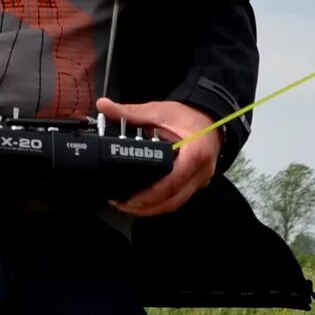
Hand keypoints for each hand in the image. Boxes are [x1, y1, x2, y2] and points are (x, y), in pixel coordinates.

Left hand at [96, 96, 218, 216]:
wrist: (211, 117)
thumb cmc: (188, 116)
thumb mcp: (159, 112)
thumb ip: (130, 112)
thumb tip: (104, 105)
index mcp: (195, 153)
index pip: (173, 182)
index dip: (150, 195)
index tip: (129, 199)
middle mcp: (201, 171)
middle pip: (173, 200)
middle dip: (145, 207)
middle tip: (121, 205)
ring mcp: (200, 180)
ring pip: (175, 204)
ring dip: (151, 209)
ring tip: (127, 206)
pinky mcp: (196, 184)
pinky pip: (178, 199)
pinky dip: (160, 204)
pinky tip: (142, 202)